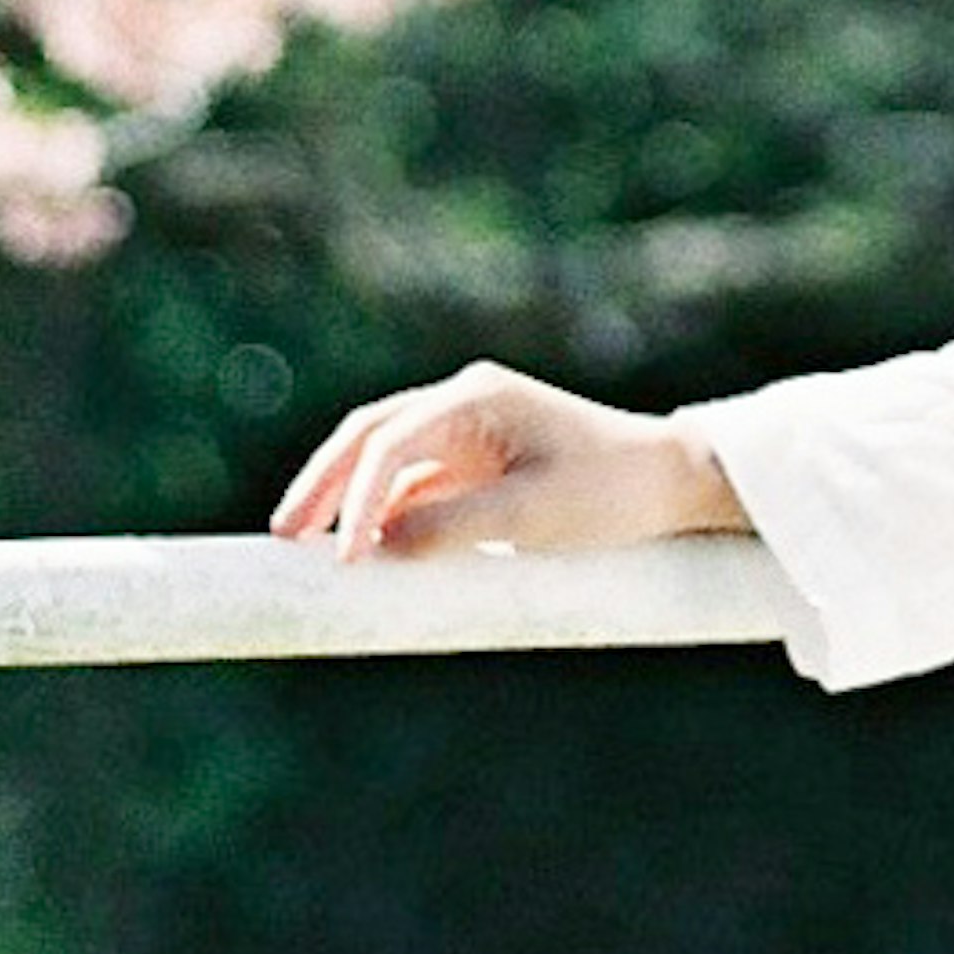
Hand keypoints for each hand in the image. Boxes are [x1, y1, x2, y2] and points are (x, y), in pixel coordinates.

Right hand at [268, 358, 753, 560]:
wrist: (669, 481)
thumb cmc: (611, 489)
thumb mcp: (536, 514)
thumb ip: (455, 528)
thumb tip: (378, 548)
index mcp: (477, 397)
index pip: (393, 440)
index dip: (357, 497)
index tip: (344, 556)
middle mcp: (462, 405)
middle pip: (371, 436)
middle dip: (324, 484)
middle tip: (284, 539)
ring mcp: (466, 434)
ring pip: (384, 461)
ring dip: (344, 500)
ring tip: (304, 549)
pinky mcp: (474, 467)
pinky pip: (412, 487)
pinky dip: (381, 516)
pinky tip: (358, 553)